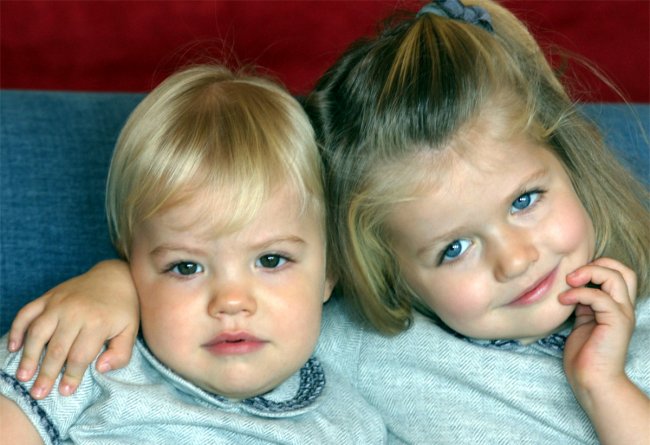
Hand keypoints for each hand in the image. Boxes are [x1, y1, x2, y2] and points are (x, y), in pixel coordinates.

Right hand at [7, 259, 138, 398]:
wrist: (115, 276)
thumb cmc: (122, 309)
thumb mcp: (131, 331)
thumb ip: (121, 353)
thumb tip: (99, 368)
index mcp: (98, 322)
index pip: (80, 355)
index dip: (71, 376)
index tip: (65, 391)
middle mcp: (76, 312)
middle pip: (56, 348)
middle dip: (46, 374)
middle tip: (39, 394)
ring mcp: (59, 302)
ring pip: (38, 332)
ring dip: (28, 356)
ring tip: (23, 376)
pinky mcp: (48, 296)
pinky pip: (26, 312)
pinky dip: (17, 329)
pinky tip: (14, 347)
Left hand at [559, 257, 648, 444]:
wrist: (591, 381)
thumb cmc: (583, 355)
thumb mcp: (581, 321)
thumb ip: (582, 303)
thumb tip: (570, 286)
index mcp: (616, 306)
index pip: (618, 273)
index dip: (596, 267)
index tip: (571, 277)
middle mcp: (624, 308)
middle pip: (624, 270)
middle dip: (598, 264)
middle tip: (572, 275)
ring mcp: (622, 315)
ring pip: (617, 277)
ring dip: (589, 273)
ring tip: (568, 282)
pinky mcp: (616, 323)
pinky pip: (600, 297)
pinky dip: (579, 293)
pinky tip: (564, 300)